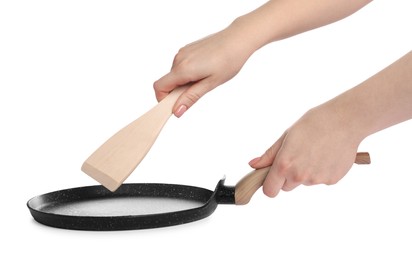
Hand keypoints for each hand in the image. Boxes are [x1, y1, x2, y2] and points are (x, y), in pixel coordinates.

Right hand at [154, 24, 253, 116]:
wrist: (238, 40)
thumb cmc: (228, 61)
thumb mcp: (210, 84)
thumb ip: (191, 97)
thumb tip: (177, 111)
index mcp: (183, 69)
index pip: (159, 87)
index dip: (163, 99)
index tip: (175, 106)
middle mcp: (179, 59)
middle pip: (167, 82)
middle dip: (177, 92)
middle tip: (199, 91)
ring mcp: (182, 52)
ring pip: (175, 74)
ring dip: (184, 82)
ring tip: (205, 78)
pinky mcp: (187, 49)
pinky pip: (180, 66)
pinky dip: (187, 73)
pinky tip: (205, 70)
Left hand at [249, 102, 363, 196]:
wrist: (345, 121)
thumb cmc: (314, 123)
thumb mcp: (287, 136)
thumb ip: (269, 154)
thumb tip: (253, 165)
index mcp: (284, 164)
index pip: (270, 191)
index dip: (270, 185)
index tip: (273, 178)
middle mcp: (299, 176)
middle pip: (286, 187)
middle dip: (288, 176)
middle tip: (298, 155)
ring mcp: (317, 180)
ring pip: (304, 182)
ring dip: (306, 172)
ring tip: (315, 151)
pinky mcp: (332, 180)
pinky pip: (320, 180)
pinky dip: (321, 171)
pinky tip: (327, 155)